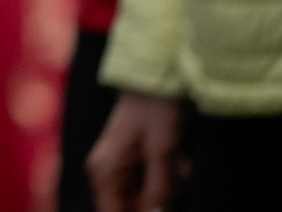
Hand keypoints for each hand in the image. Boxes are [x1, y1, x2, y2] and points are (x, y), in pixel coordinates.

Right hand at [86, 90, 185, 211]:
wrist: (159, 82)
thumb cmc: (155, 112)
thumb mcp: (161, 153)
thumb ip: (158, 191)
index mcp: (104, 172)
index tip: (160, 208)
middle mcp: (108, 175)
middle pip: (134, 208)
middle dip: (159, 199)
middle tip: (172, 174)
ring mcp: (123, 171)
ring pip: (149, 199)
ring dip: (169, 186)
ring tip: (177, 162)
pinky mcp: (137, 167)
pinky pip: (155, 186)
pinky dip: (170, 179)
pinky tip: (175, 159)